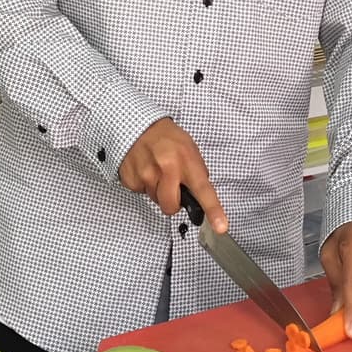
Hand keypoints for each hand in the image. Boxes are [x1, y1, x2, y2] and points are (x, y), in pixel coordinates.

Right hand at [119, 118, 227, 232]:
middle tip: (171, 186)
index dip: (213, 210)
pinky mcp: (131, 179)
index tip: (221, 226)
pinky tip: (144, 168)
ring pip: (155, 200)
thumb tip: (199, 195)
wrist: (139, 125)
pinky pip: (140, 193)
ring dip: (157, 190)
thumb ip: (196, 173)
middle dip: (172, 202)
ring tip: (156, 170)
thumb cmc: (168, 138)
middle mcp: (167, 169)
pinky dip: (143, 185)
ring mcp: (146, 174)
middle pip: (171, 206)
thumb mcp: (189, 149)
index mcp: (187, 161)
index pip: (203, 190)